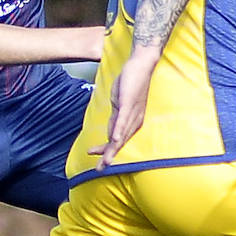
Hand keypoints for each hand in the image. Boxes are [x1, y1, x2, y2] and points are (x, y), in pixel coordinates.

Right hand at [88, 50, 155, 167]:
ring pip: (121, 136)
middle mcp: (134, 121)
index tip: (94, 157)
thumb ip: (116, 117)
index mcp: (131, 122)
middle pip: (119, 143)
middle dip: (108, 157)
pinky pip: (123, 121)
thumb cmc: (131, 83)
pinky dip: (118, 132)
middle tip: (100, 169)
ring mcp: (131, 113)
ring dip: (112, 150)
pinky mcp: (128, 105)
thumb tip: (111, 129)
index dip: (105, 150)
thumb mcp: (119, 103)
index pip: (116, 140)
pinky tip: (114, 141)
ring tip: (106, 162)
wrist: (141, 66)